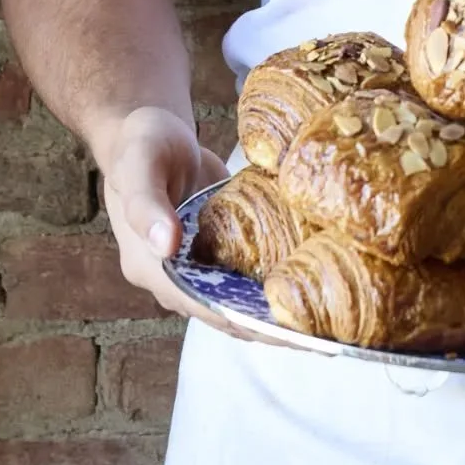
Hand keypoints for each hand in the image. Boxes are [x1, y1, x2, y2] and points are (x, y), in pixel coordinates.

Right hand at [96, 105, 299, 348]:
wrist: (150, 128)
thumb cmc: (140, 144)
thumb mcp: (139, 167)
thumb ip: (147, 205)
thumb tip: (167, 245)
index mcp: (151, 268)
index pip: (202, 305)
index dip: (242, 321)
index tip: (284, 333)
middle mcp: (175, 276)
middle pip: (225, 311)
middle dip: (270, 326)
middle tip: (322, 336)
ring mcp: (198, 264)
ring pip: (239, 297)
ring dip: (276, 311)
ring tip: (325, 323)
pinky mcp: (218, 248)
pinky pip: (246, 271)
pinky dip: (273, 280)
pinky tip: (310, 284)